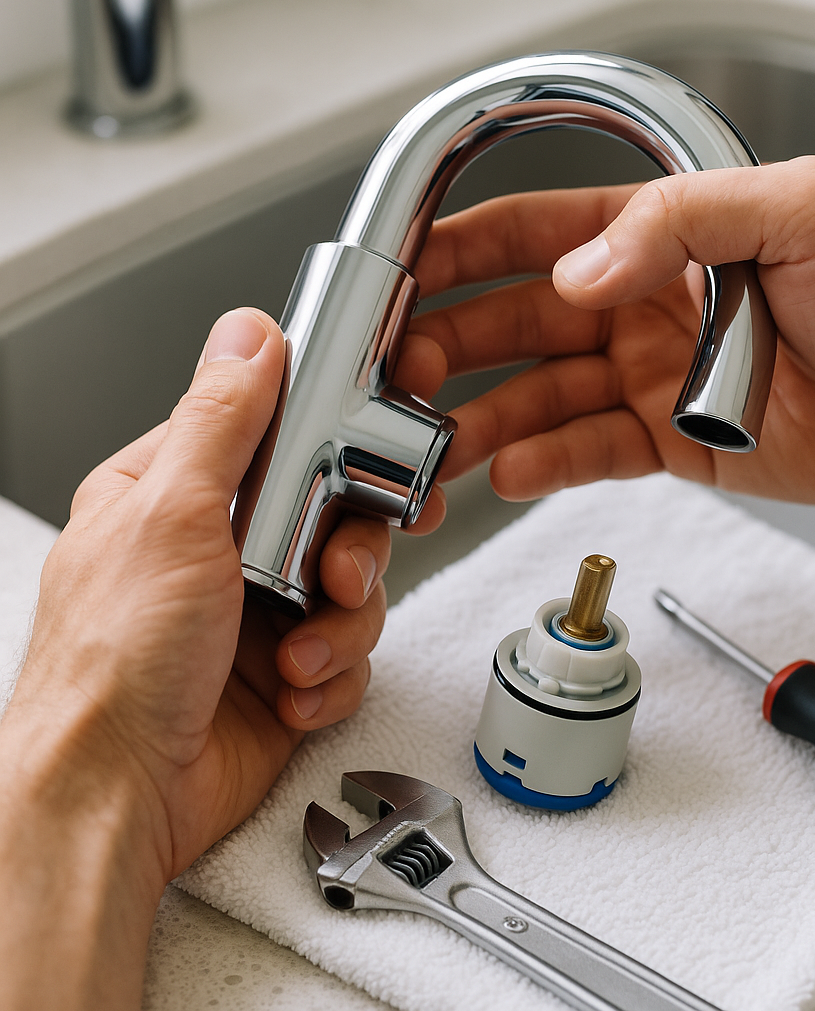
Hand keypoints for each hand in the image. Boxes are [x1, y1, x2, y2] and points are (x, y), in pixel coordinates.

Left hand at [0, 308, 440, 1009]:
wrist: (117, 799)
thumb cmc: (113, 669)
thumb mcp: (170, 517)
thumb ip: (222, 422)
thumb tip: (249, 337)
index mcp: (175, 495)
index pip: (276, 437)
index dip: (333, 442)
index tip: (378, 451)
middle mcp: (220, 551)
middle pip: (335, 515)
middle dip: (350, 554)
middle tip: (337, 576)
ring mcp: (257, 612)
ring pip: (354, 588)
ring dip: (340, 628)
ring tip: (298, 658)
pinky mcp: (287, 671)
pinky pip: (350, 654)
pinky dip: (332, 677)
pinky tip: (290, 693)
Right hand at [409, 156, 814, 503]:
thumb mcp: (796, 208)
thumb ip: (681, 221)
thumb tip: (584, 274)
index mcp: (659, 240)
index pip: (533, 237)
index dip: (460, 252)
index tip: (402, 272)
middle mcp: (642, 308)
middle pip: (517, 323)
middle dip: (453, 346)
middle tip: (405, 374)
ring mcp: (650, 379)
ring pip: (541, 398)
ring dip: (485, 419)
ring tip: (436, 444)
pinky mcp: (671, 442)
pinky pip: (589, 453)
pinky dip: (545, 464)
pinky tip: (508, 471)